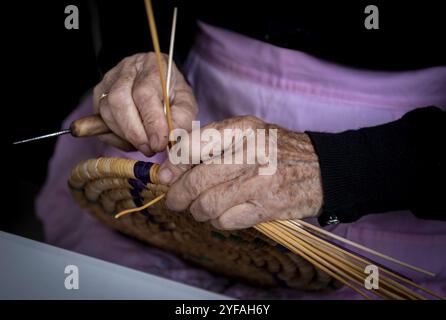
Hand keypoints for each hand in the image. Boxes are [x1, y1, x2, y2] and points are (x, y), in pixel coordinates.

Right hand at [93, 52, 197, 154]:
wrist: (160, 85)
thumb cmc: (173, 95)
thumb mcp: (186, 104)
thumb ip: (181, 119)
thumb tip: (169, 136)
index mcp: (153, 65)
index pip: (145, 93)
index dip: (151, 122)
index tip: (159, 144)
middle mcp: (127, 68)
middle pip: (119, 101)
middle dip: (135, 132)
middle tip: (150, 149)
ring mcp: (109, 80)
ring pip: (107, 112)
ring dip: (125, 136)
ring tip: (145, 144)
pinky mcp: (98, 94)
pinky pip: (100, 121)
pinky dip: (116, 137)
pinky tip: (132, 140)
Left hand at [158, 116, 322, 229]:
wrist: (322, 169)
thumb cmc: (276, 149)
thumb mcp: (247, 132)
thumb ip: (209, 142)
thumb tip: (169, 168)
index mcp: (242, 128)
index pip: (191, 146)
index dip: (172, 165)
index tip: (165, 176)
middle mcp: (250, 152)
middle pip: (195, 181)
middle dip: (176, 196)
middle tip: (174, 200)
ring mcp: (260, 181)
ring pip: (207, 205)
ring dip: (196, 211)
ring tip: (199, 207)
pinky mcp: (268, 207)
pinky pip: (226, 221)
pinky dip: (217, 221)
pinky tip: (222, 214)